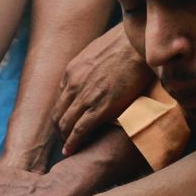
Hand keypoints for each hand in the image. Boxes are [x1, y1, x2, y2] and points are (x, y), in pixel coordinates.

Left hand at [53, 27, 154, 155]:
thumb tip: (93, 72)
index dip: (62, 112)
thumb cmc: (125, 45)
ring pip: (65, 124)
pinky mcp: (99, 108)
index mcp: (72, 71)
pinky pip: (79, 130)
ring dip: (65, 138)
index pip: (60, 98)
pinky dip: (72, 143)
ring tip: (68, 148)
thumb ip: (89, 65)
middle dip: (59, 128)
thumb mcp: (97, 51)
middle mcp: (74, 85)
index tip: (67, 121)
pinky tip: (70, 151)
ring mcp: (85, 97)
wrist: (137, 44)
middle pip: (58, 113)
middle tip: (64, 138)